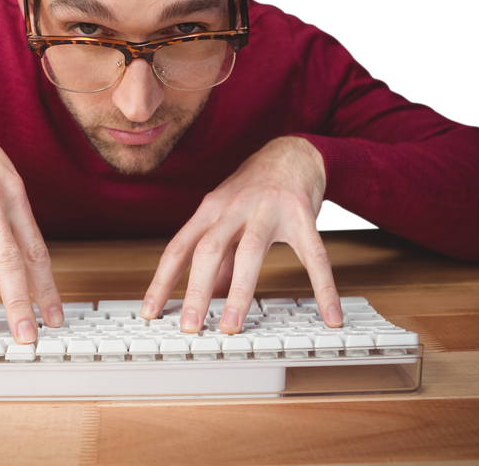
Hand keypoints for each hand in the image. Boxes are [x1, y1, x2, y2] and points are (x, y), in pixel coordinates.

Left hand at [139, 136, 340, 331]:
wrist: (292, 153)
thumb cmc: (253, 190)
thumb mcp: (226, 215)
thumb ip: (217, 255)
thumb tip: (204, 294)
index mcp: (210, 210)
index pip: (178, 248)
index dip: (162, 280)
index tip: (149, 311)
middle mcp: (234, 208)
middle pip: (208, 250)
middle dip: (196, 290)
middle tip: (189, 326)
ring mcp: (268, 210)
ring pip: (251, 253)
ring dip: (239, 294)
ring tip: (231, 326)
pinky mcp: (301, 216)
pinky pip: (314, 256)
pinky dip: (323, 288)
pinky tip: (330, 313)